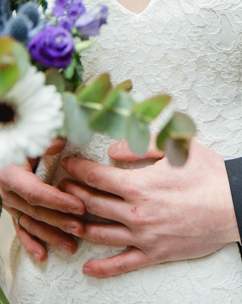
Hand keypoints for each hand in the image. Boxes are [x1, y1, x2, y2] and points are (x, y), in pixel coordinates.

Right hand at [0, 138, 84, 260]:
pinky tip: (43, 256)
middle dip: (59, 222)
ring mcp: (9, 204)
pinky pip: (20, 229)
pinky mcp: (11, 210)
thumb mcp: (30, 137)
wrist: (4, 144)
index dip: (58, 201)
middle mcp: (8, 193)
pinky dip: (31, 243)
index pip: (36, 193)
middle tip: (81, 228)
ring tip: (71, 246)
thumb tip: (59, 143)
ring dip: (50, 236)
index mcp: (11, 175)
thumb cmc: (19, 138)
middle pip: (36, 211)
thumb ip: (44, 141)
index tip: (79, 206)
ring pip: (31, 223)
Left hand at [58, 138, 239, 278]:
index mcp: (139, 184)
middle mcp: (136, 212)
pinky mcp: (154, 254)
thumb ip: (143, 145)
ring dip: (79, 226)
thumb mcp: (177, 148)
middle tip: (62, 188)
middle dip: (73, 195)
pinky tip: (88, 268)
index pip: (97, 177)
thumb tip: (114, 150)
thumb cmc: (208, 174)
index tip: (68, 165)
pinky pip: (122, 264)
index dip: (78, 170)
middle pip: (92, 204)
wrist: (234, 205)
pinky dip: (102, 269)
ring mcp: (143, 236)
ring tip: (68, 219)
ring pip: (100, 234)